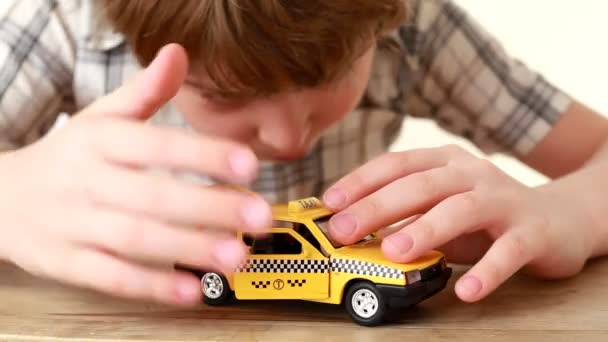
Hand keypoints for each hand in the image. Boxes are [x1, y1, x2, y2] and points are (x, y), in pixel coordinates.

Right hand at [0, 44, 271, 305]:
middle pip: (153, 196)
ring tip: (238, 256)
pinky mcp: (66, 263)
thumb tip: (179, 53)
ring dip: (189, 249)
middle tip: (260, 217)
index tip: (248, 164)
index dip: (202, 155)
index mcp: (100, 141)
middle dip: (209, 207)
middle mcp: (88, 181)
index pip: (156, 145)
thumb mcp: (100, 118)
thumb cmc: (70, 156)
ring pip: (136, 239)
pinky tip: (191, 291)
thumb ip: (144, 91)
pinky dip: (151, 286)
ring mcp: (75, 225)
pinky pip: (110, 276)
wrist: (1, 198)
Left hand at [322, 144, 593, 301]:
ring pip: (461, 209)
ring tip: (393, 251)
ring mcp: (503, 199)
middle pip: (421, 184)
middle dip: (378, 206)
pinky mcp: (531, 231)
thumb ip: (404, 214)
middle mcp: (472, 173)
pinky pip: (508, 251)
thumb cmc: (483, 216)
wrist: (556, 219)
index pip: (396, 163)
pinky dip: (486, 270)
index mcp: (445, 161)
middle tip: (344, 230)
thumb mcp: (440, 208)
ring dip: (425, 229)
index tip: (329, 202)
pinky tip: (465, 290)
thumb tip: (350, 230)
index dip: (361, 180)